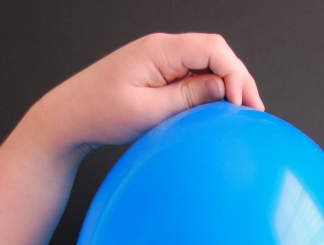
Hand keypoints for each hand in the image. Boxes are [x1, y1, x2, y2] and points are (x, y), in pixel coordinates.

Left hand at [31, 33, 264, 159]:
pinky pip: (194, 77)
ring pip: (207, 65)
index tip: (241, 104)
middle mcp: (162, 49)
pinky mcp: (160, 75)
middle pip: (215, 53)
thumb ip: (188, 98)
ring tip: (242, 114)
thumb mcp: (148, 111)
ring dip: (228, 86)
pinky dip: (211, 92)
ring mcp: (161, 61)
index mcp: (159, 50)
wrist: (70, 116)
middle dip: (239, 79)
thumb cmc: (100, 113)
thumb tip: (222, 90)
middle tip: (253, 112)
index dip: (234, 73)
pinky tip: (219, 111)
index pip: (212, 48)